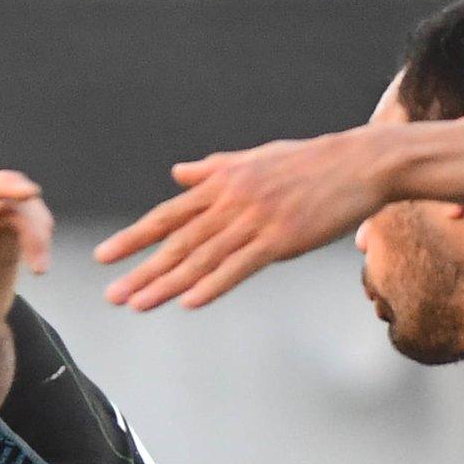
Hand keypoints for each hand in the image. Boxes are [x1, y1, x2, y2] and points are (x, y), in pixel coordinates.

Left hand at [95, 126, 398, 309]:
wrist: (360, 162)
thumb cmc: (310, 162)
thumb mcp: (255, 158)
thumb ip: (213, 168)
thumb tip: (177, 171)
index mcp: (222, 182)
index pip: (168, 215)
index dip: (134, 237)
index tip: (104, 256)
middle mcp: (231, 201)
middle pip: (177, 241)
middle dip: (141, 269)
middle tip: (111, 294)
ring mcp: (255, 220)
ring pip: (202, 258)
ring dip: (167, 284)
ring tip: (138, 305)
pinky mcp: (281, 238)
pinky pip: (240, 266)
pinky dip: (213, 284)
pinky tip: (189, 301)